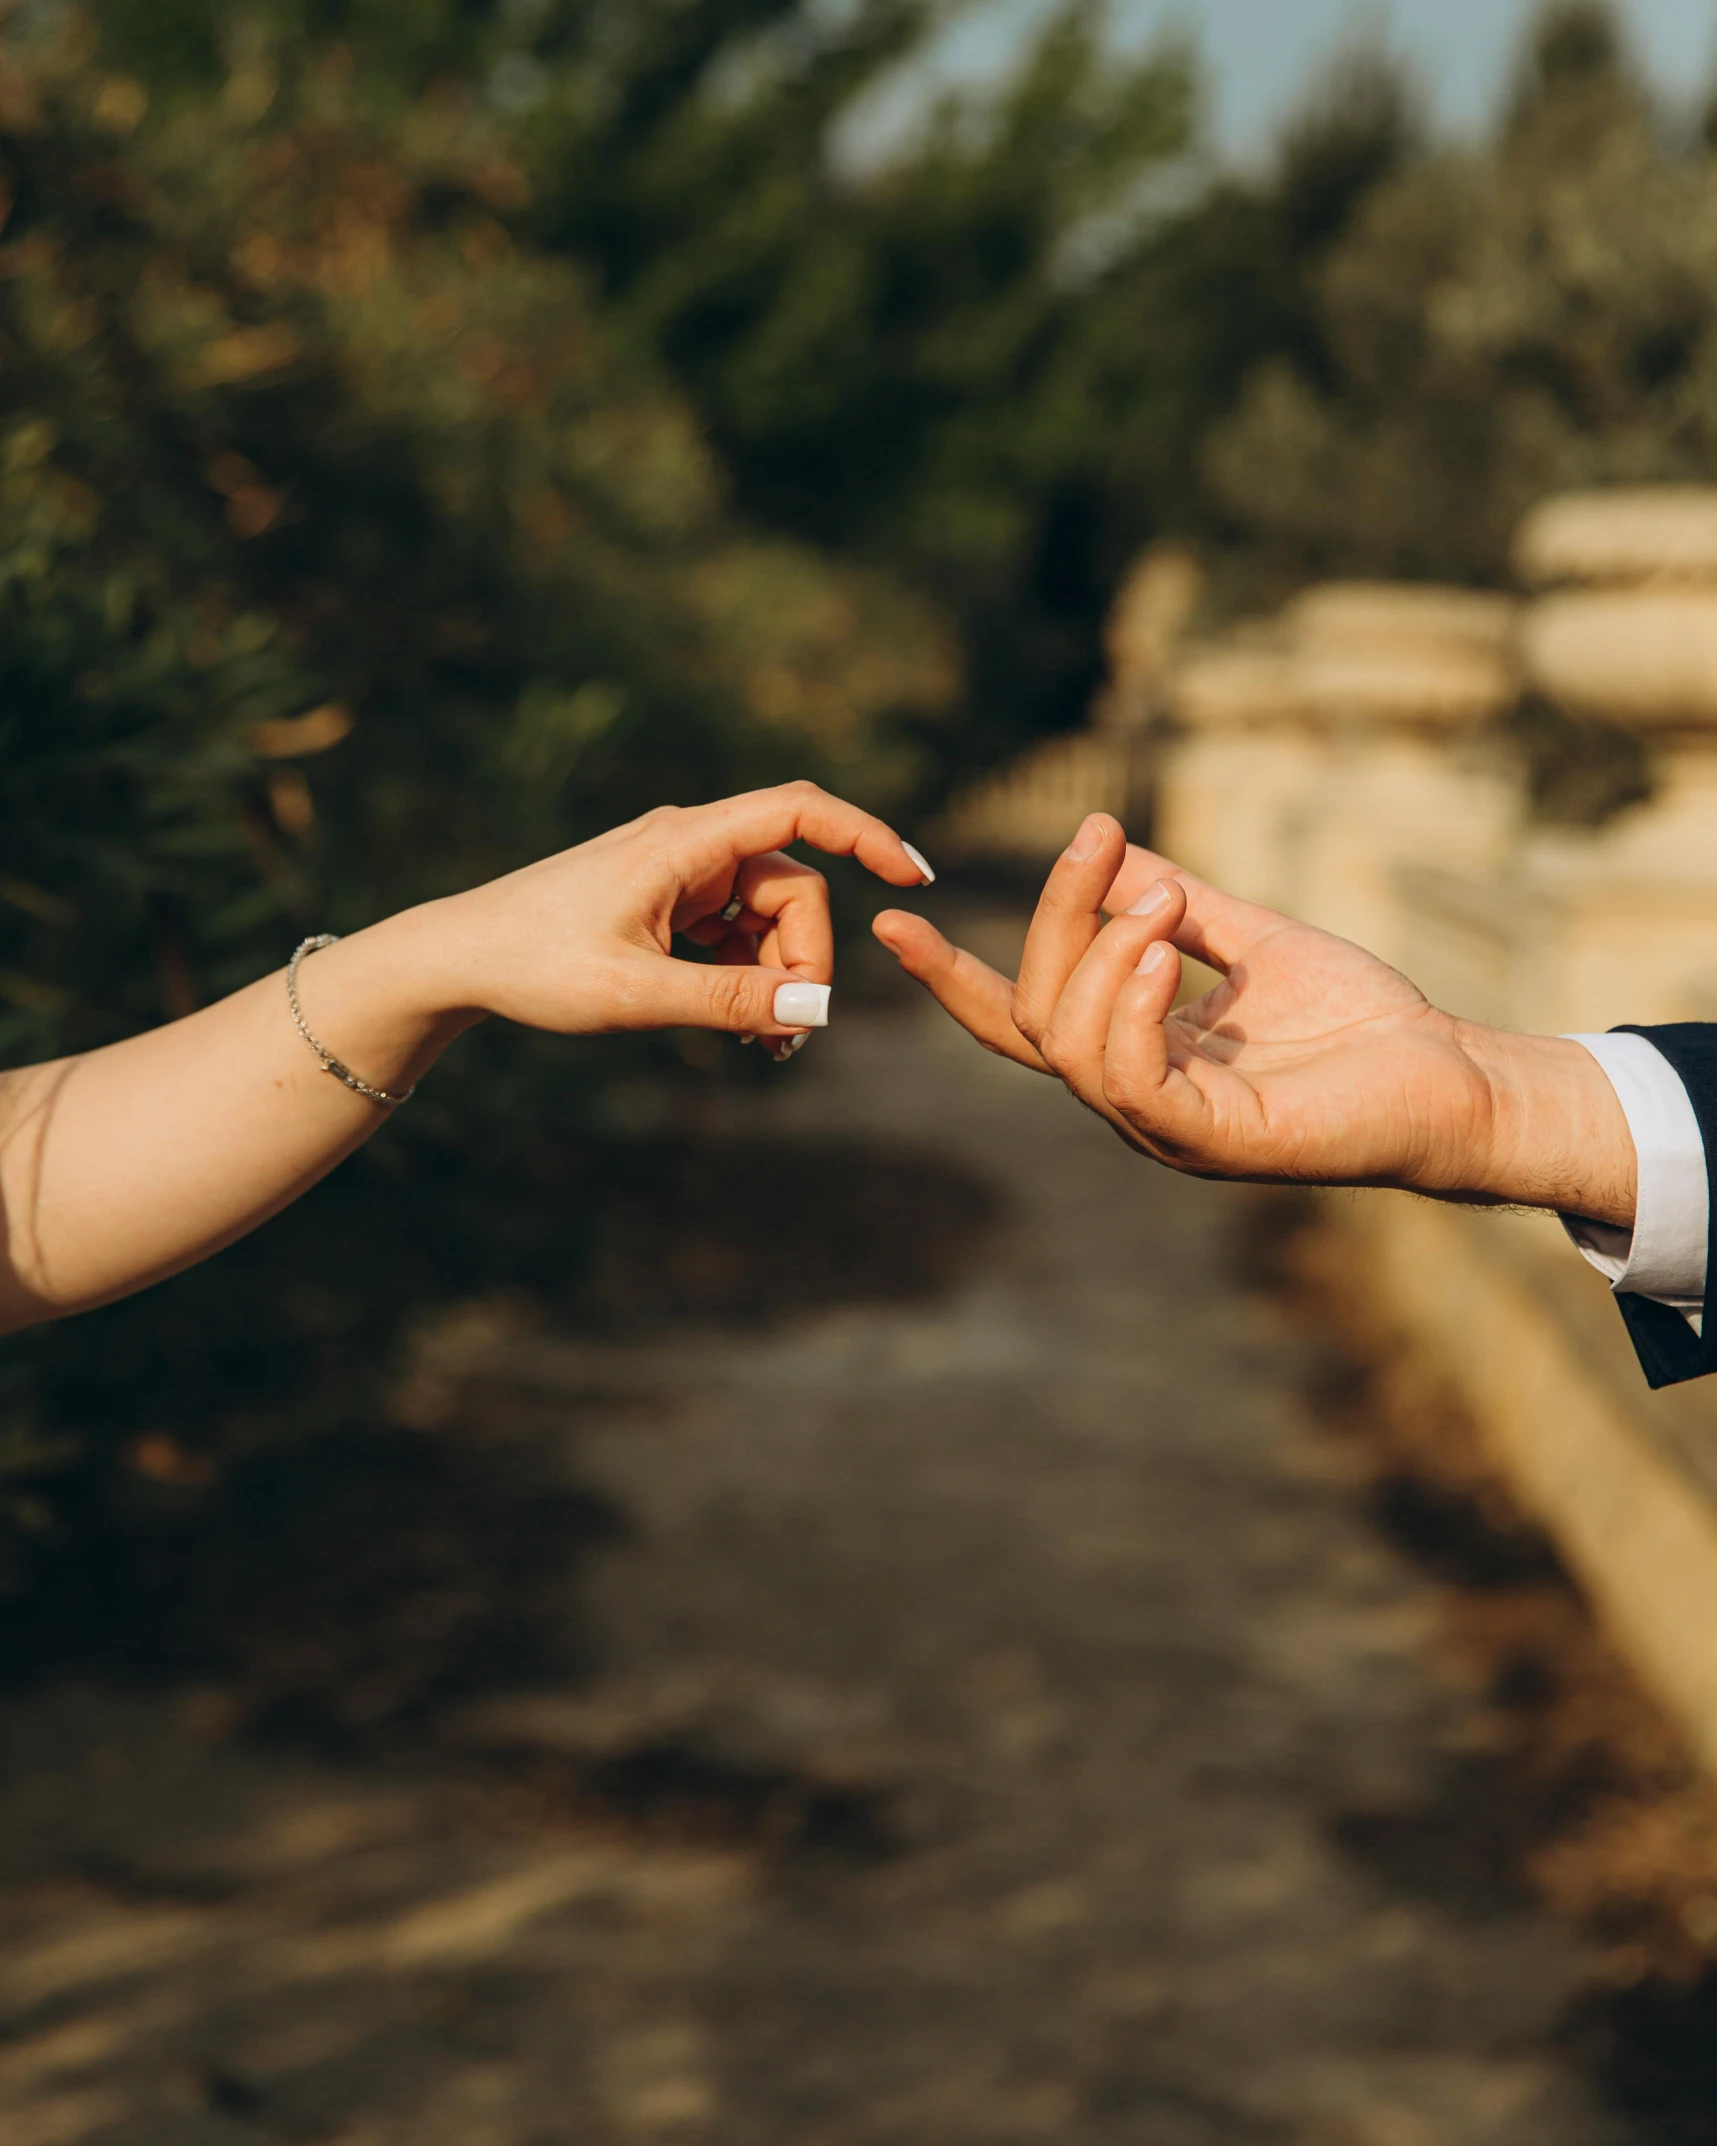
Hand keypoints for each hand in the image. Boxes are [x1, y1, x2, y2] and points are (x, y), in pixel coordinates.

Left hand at [410, 781, 932, 1047]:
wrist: (457, 960)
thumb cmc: (534, 966)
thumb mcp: (636, 994)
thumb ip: (730, 1000)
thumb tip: (819, 1008)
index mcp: (684, 844)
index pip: (800, 810)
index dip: (866, 835)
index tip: (914, 878)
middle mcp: (689, 847)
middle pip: (793, 888)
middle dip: (806, 960)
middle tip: (786, 1036)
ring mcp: (679, 876)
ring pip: (768, 918)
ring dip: (779, 978)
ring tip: (767, 1046)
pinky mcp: (668, 905)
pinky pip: (736, 935)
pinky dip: (750, 978)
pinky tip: (747, 1031)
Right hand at [874, 814, 1635, 1224]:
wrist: (1453, 1074)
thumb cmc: (1362, 1020)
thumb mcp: (1254, 937)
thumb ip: (1178, 904)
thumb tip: (1110, 852)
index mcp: (1136, 1055)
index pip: (1022, 1020)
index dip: (955, 976)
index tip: (893, 917)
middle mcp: (1135, 1099)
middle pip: (1038, 1013)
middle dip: (1052, 919)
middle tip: (1096, 835)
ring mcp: (1167, 1130)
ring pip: (1071, 1046)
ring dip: (1097, 956)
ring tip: (1157, 902)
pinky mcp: (1211, 1144)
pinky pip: (1131, 1081)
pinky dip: (1129, 1010)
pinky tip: (1159, 953)